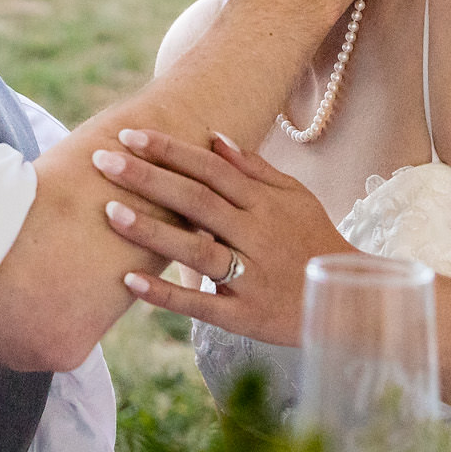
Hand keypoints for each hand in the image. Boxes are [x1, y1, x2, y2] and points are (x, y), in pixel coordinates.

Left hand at [93, 127, 352, 346]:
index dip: (171, 151)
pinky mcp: (244, 316)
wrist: (348, 301)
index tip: (129, 135)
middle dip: (148, 178)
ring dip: (151, 231)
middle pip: (197, 201)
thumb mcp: (294, 198)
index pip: (212, 170)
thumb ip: (255, 169)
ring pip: (196, 249)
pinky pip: (201, 304)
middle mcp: (257, 236)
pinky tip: (130, 281)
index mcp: (266, 204)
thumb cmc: (313, 241)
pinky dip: (166, 294)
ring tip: (109, 212)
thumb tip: (214, 138)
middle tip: (103, 161)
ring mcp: (250, 277)